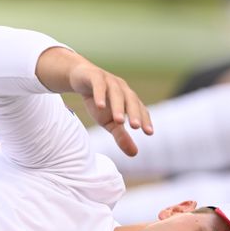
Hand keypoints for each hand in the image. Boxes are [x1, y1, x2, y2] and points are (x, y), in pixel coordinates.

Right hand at [36, 47, 152, 156]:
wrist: (80, 78)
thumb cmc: (99, 101)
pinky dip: (100, 95)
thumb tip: (135, 154)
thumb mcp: (108, 121)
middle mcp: (122, 88)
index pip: (140, 109)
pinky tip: (100, 106)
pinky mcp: (95, 76)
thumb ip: (121, 136)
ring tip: (119, 121)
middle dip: (134, 113)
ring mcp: (109, 80)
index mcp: (128, 98)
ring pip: (116, 94)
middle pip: (131, 100)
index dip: (145, 120)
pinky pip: (99, 85)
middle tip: (135, 127)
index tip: (149, 133)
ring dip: (118, 107)